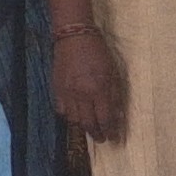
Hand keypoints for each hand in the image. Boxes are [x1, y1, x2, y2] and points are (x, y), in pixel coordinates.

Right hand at [50, 24, 128, 139]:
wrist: (73, 36)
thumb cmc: (98, 52)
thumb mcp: (113, 72)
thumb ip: (115, 95)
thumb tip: (118, 116)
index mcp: (98, 89)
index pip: (105, 118)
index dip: (110, 131)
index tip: (114, 138)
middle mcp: (81, 94)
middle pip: (88, 123)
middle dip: (97, 134)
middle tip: (102, 139)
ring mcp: (66, 92)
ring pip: (74, 120)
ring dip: (82, 127)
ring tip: (89, 128)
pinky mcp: (56, 88)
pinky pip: (61, 110)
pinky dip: (68, 116)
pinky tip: (75, 116)